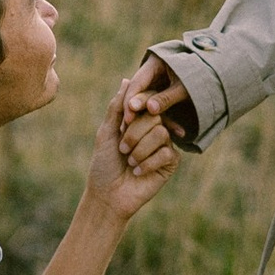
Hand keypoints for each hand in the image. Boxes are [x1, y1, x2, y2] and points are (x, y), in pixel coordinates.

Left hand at [85, 89, 178, 230]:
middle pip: (155, 116)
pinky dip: (147, 163)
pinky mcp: (170, 163)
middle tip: (122, 149)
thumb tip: (127, 80)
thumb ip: (117, 107)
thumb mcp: (107, 132)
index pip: (147, 101)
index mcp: (139, 120)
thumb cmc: (104, 164)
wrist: (108, 195)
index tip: (124, 122)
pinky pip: (166, 153)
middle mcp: (154, 130)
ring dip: (139, 150)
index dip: (137, 107)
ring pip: (161, 133)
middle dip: (133, 134)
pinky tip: (138, 172)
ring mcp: (164, 146)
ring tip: (129, 162)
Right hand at [115, 50, 196, 150]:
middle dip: (131, 110)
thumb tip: (150, 109)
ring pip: (143, 100)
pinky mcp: (160, 94)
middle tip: (125, 128)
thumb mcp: (184, 88)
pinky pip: (154, 106)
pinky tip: (147, 131)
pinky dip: (154, 118)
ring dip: (140, 116)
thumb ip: (167, 98)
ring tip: (132, 132)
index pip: (137, 83)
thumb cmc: (200, 78)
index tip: (128, 118)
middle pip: (136, 92)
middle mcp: (151, 72)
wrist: (213, 77)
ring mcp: (155, 83)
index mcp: (155, 63)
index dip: (131, 101)